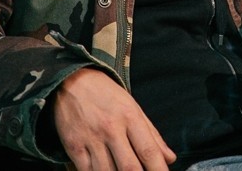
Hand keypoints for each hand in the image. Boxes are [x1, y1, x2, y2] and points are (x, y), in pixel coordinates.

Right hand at [52, 68, 175, 170]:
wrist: (72, 81)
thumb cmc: (106, 95)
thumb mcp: (133, 107)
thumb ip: (152, 135)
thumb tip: (169, 158)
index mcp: (130, 116)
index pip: (149, 151)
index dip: (159, 170)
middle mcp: (111, 128)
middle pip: (129, 167)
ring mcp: (91, 138)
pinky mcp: (73, 146)